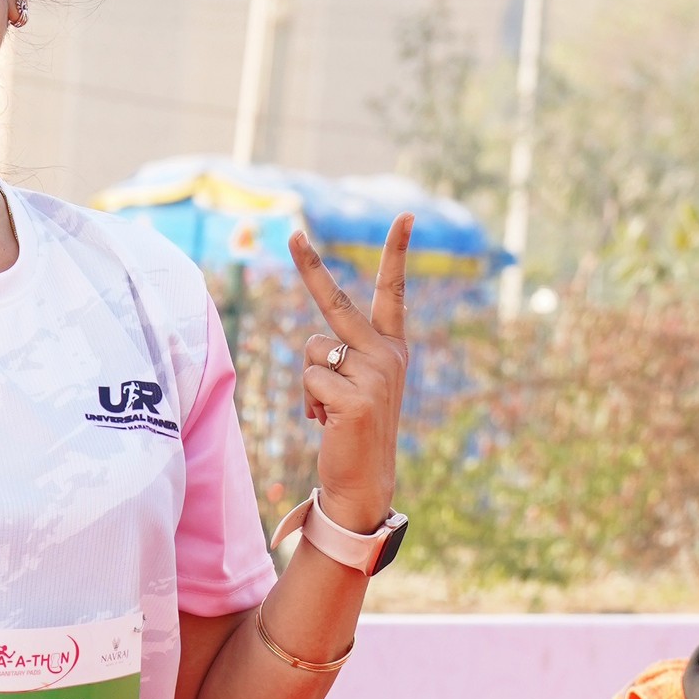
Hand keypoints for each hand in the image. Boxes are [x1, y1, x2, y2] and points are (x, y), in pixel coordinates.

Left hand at [290, 210, 410, 536]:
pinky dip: (308, 403)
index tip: (405, 216)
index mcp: (392, 348)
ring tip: (328, 411)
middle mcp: (387, 354)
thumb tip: (314, 351)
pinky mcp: (355, 398)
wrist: (363, 481)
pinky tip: (327, 423)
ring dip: (309, 382)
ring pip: (312, 351)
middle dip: (310, 266)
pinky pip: (310, 380)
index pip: (394, 292)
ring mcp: (374, 375)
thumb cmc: (352, 432)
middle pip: (337, 301)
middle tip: (292, 233)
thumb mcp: (353, 387)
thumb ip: (341, 358)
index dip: (398, 252)